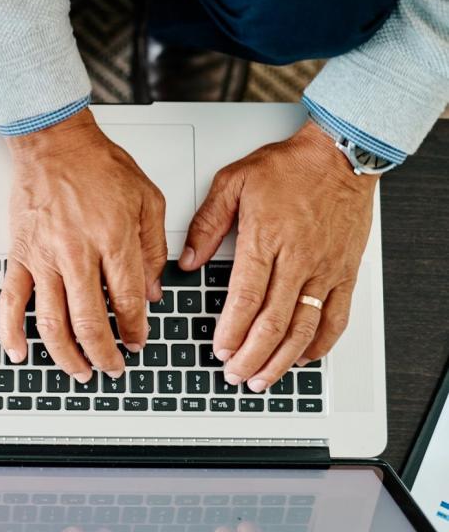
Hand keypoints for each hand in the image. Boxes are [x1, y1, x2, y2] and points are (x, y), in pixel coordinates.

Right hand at [0, 109, 166, 381]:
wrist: (54, 143)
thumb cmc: (98, 166)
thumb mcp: (147, 200)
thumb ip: (152, 248)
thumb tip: (152, 292)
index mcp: (113, 240)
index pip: (129, 301)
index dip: (136, 329)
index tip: (138, 342)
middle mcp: (77, 254)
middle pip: (90, 321)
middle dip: (105, 354)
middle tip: (112, 368)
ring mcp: (44, 258)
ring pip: (52, 321)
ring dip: (67, 354)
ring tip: (79, 370)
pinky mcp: (20, 256)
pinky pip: (11, 300)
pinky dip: (11, 331)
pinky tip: (19, 353)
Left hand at [179, 121, 375, 391]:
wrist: (342, 154)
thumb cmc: (289, 167)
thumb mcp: (233, 182)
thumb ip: (206, 224)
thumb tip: (186, 260)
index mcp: (265, 240)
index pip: (247, 298)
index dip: (232, 331)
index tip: (220, 350)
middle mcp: (298, 260)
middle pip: (274, 322)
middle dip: (251, 356)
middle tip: (235, 374)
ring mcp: (324, 269)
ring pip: (304, 327)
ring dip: (282, 358)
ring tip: (263, 377)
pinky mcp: (345, 272)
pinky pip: (336, 316)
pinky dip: (320, 343)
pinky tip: (304, 357)